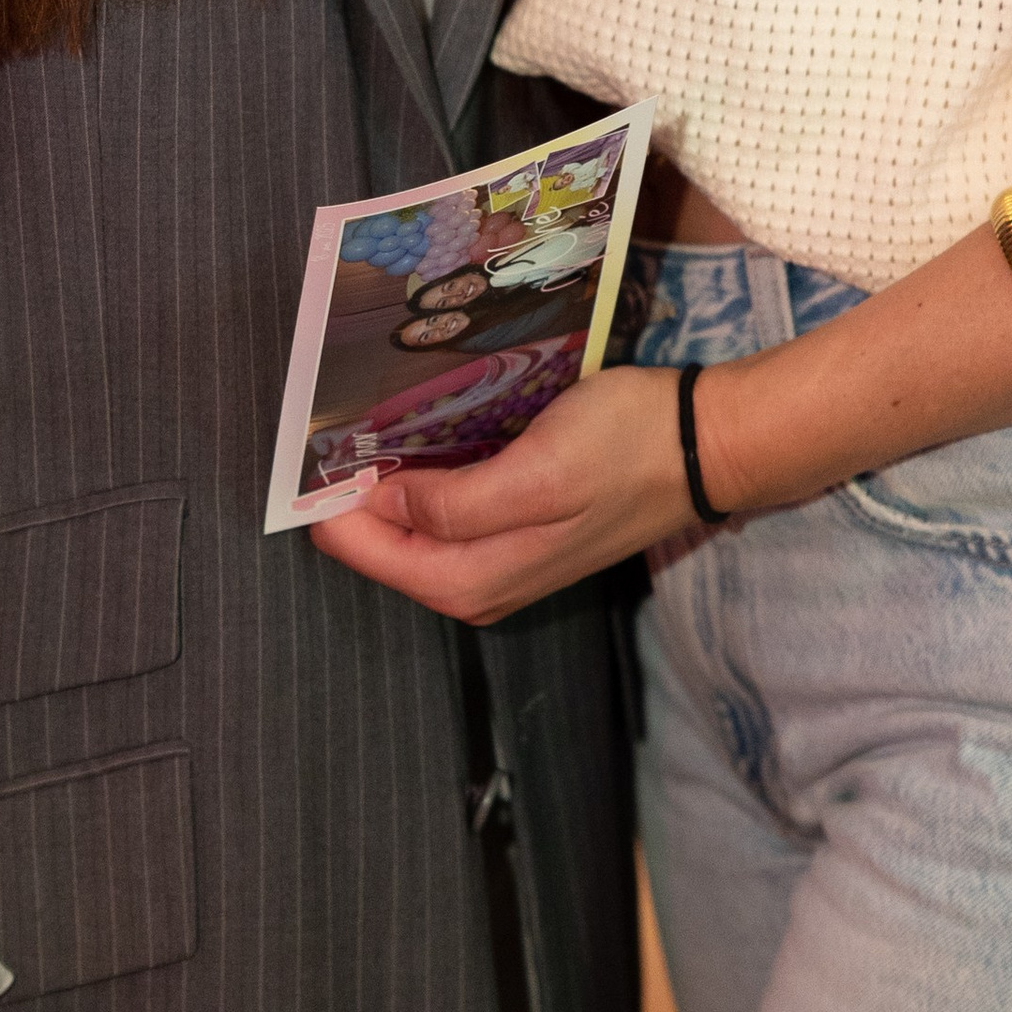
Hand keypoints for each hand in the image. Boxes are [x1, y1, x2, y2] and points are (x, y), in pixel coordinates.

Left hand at [310, 363, 696, 621]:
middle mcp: (480, 584)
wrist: (704, 448)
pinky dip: (420, 482)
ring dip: (381, 487)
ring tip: (357, 429)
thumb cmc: (626, 450)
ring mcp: (500, 561)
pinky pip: (445, 517)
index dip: (331, 504)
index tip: (307, 447)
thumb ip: (457, 502)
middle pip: (383, 547)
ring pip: (411, 532)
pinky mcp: (518, 533)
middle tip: (326, 427)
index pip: (369, 552)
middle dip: (348, 496)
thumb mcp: (539, 472)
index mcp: (475, 578)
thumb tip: (383, 502)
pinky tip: (414, 441)